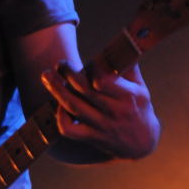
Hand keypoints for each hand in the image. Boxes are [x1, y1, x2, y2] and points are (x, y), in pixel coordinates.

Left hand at [41, 60, 159, 159]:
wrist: (142, 144)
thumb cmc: (139, 109)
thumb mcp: (141, 88)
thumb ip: (128, 67)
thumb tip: (120, 44)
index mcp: (128, 96)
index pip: (104, 81)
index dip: (92, 70)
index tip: (87, 63)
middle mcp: (114, 111)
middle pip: (84, 91)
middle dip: (68, 74)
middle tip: (60, 64)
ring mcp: (101, 126)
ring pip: (73, 108)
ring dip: (57, 90)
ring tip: (47, 76)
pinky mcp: (91, 137)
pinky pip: (69, 129)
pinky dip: (60, 116)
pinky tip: (59, 105)